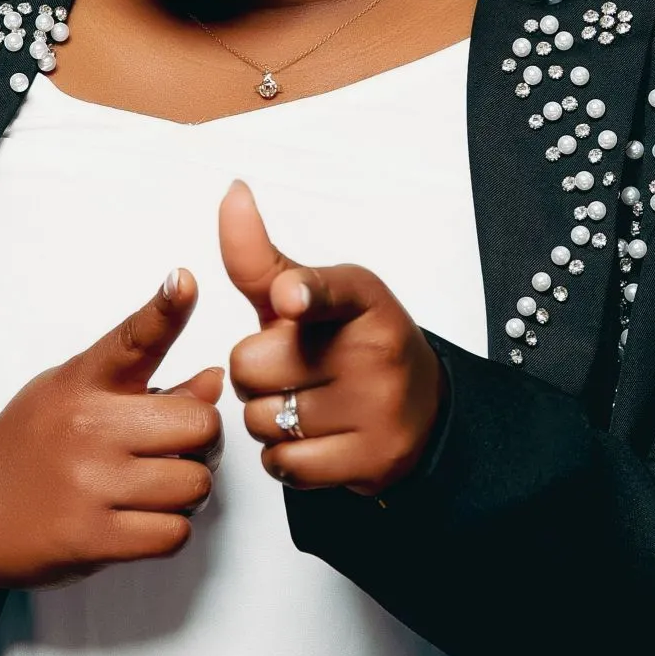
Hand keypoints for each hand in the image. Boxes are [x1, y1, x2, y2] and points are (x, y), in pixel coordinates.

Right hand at [0, 270, 224, 591]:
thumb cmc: (30, 447)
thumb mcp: (73, 396)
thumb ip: (146, 389)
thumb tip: (214, 381)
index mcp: (83, 381)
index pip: (133, 338)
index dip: (166, 309)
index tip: (185, 283)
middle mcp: (88, 426)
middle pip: (200, 425)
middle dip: (201, 443)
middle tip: (176, 451)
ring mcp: (90, 483)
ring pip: (194, 485)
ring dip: (185, 494)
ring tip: (151, 489)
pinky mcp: (93, 538)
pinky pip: (174, 534)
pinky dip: (168, 532)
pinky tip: (138, 520)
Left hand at [221, 180, 445, 497]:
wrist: (422, 408)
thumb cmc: (351, 344)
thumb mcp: (311, 295)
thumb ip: (260, 258)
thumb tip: (232, 192)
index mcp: (361, 298)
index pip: (330, 289)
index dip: (305, 292)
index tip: (290, 297)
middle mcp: (374, 350)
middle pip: (252, 366)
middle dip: (254, 372)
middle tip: (291, 369)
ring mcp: (377, 408)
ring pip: (261, 419)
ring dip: (266, 417)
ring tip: (305, 403)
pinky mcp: (372, 460)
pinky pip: (281, 464)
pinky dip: (282, 457)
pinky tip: (312, 438)